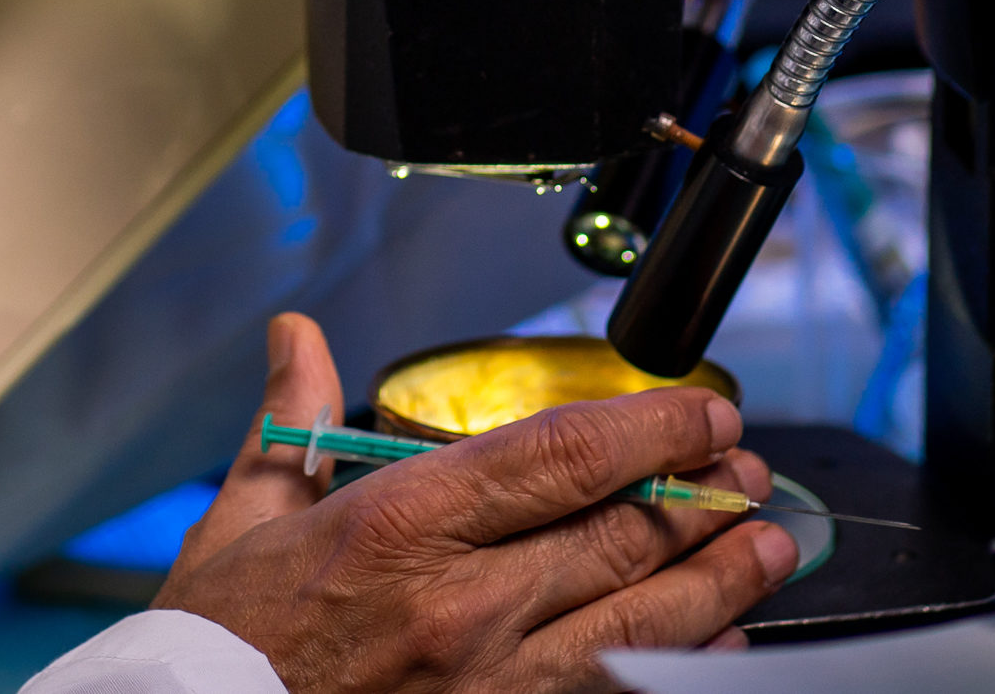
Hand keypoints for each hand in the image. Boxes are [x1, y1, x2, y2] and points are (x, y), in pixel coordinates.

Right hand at [156, 315, 795, 690]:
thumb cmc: (224, 646)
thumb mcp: (241, 519)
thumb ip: (290, 420)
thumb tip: (294, 336)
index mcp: (399, 526)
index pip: (559, 456)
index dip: (649, 427)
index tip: (699, 410)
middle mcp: (461, 604)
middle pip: (619, 534)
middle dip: (702, 495)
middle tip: (749, 468)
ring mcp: (493, 686)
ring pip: (641, 621)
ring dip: (720, 579)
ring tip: (770, 543)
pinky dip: (683, 667)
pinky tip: (719, 642)